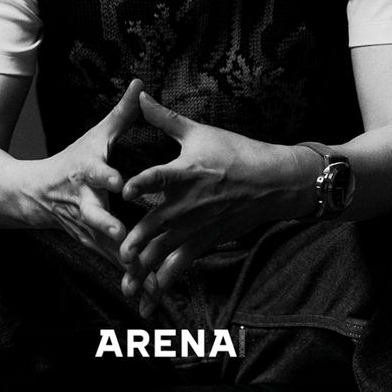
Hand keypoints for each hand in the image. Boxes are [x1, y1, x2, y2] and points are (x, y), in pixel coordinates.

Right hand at [22, 78, 144, 266]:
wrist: (34, 194)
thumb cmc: (74, 159)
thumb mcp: (96, 134)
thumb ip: (122, 112)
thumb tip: (142, 82)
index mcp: (88, 172)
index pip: (97, 173)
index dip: (107, 177)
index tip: (118, 182)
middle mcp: (84, 201)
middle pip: (94, 215)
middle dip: (106, 226)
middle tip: (121, 235)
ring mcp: (85, 226)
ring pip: (104, 245)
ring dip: (123, 260)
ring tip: (145, 276)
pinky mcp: (91, 244)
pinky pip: (112, 261)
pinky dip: (130, 276)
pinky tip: (150, 292)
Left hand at [119, 92, 313, 315]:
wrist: (273, 182)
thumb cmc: (235, 152)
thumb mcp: (200, 133)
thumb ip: (165, 118)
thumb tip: (141, 94)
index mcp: (185, 172)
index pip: (160, 177)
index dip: (143, 183)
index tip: (126, 191)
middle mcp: (188, 203)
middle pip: (158, 225)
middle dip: (137, 242)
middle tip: (119, 255)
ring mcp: (197, 226)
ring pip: (166, 253)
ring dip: (146, 271)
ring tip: (127, 288)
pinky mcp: (205, 241)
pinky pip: (182, 265)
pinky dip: (165, 281)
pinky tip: (152, 297)